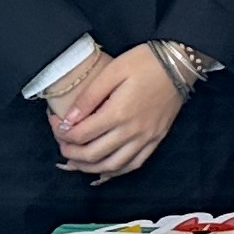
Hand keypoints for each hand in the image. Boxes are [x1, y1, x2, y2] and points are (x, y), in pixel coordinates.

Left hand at [47, 46, 186, 180]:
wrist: (179, 63)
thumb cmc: (145, 62)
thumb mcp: (112, 71)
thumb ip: (88, 97)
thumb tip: (68, 120)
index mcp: (118, 113)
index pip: (80, 135)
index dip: (61, 132)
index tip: (55, 122)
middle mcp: (132, 132)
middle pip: (92, 155)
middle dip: (70, 152)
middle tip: (61, 142)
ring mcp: (146, 139)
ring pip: (112, 166)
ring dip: (88, 168)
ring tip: (74, 160)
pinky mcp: (156, 140)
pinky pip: (133, 165)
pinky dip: (114, 172)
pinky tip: (103, 170)